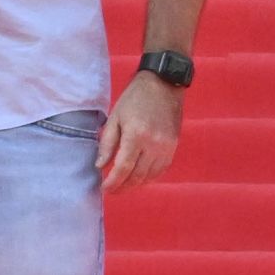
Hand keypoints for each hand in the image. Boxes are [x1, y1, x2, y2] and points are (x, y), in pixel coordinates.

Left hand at [96, 70, 184, 193]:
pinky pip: (161, 169)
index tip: (104, 189)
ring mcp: (166, 146)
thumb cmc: (135, 98)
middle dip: (123, 187)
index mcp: (136, 136)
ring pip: (150, 175)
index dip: (112, 182)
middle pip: (137, 176)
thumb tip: (100, 166)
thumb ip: (107, 143)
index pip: (123, 168)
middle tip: (112, 190)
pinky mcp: (173, 145)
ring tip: (124, 186)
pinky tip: (140, 177)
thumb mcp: (115, 117)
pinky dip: (150, 177)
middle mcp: (154, 144)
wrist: (164, 84)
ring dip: (136, 184)